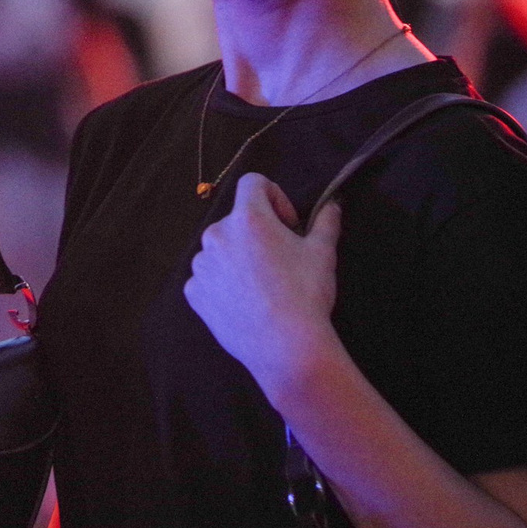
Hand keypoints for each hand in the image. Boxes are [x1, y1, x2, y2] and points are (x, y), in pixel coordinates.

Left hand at [185, 172, 348, 400]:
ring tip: (263, 286)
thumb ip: (326, 220)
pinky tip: (246, 301)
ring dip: (239, 258)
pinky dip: (224, 283)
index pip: (253, 183)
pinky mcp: (193, 291)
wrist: (284, 345)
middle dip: (258, 233)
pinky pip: (208, 278)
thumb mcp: (323, 252)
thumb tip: (332, 204)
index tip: (288, 224)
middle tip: (280, 260)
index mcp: (247, 219)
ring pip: (221, 250)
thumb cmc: (305, 294)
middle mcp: (216, 235)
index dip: (275, 196)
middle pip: (237, 220)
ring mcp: (201, 265)